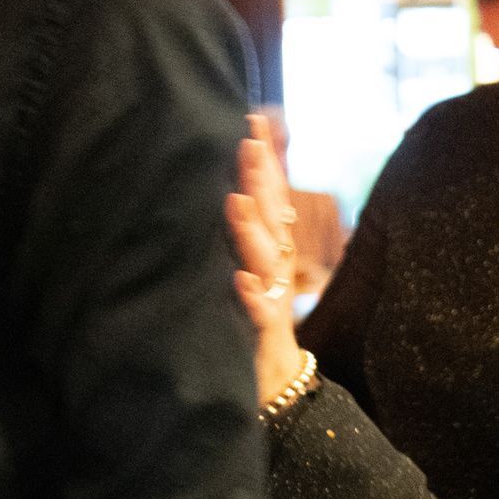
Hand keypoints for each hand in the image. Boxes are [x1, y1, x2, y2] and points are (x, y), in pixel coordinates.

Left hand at [225, 112, 305, 407]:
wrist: (273, 379)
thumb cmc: (251, 315)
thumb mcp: (246, 265)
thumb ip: (240, 227)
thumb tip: (223, 183)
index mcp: (271, 247)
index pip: (271, 194)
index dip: (266, 158)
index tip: (254, 119)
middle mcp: (276, 265)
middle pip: (272, 216)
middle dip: (261, 178)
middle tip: (246, 141)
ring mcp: (272, 296)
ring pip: (264, 259)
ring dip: (250, 230)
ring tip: (233, 201)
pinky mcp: (263, 333)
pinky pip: (259, 313)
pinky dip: (252, 296)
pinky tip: (239, 280)